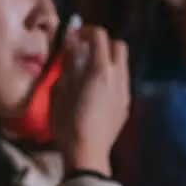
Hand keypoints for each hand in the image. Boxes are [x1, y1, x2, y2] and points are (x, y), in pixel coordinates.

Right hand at [49, 24, 130, 176]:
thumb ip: (68, 63)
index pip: (100, 36)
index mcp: (100, 70)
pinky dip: (111, 77)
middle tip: (85, 51)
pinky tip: (96, 91)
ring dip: (107, 61)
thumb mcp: (60, 90)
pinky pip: (121, 81)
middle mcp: (118, 76)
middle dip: (103, 43)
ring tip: (89, 72)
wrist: (87, 154)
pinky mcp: (126, 105)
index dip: (87, 31)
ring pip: (122, 64)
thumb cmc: (68, 122)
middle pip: (118, 46)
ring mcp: (125, 91)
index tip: (75, 36)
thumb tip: (72, 41)